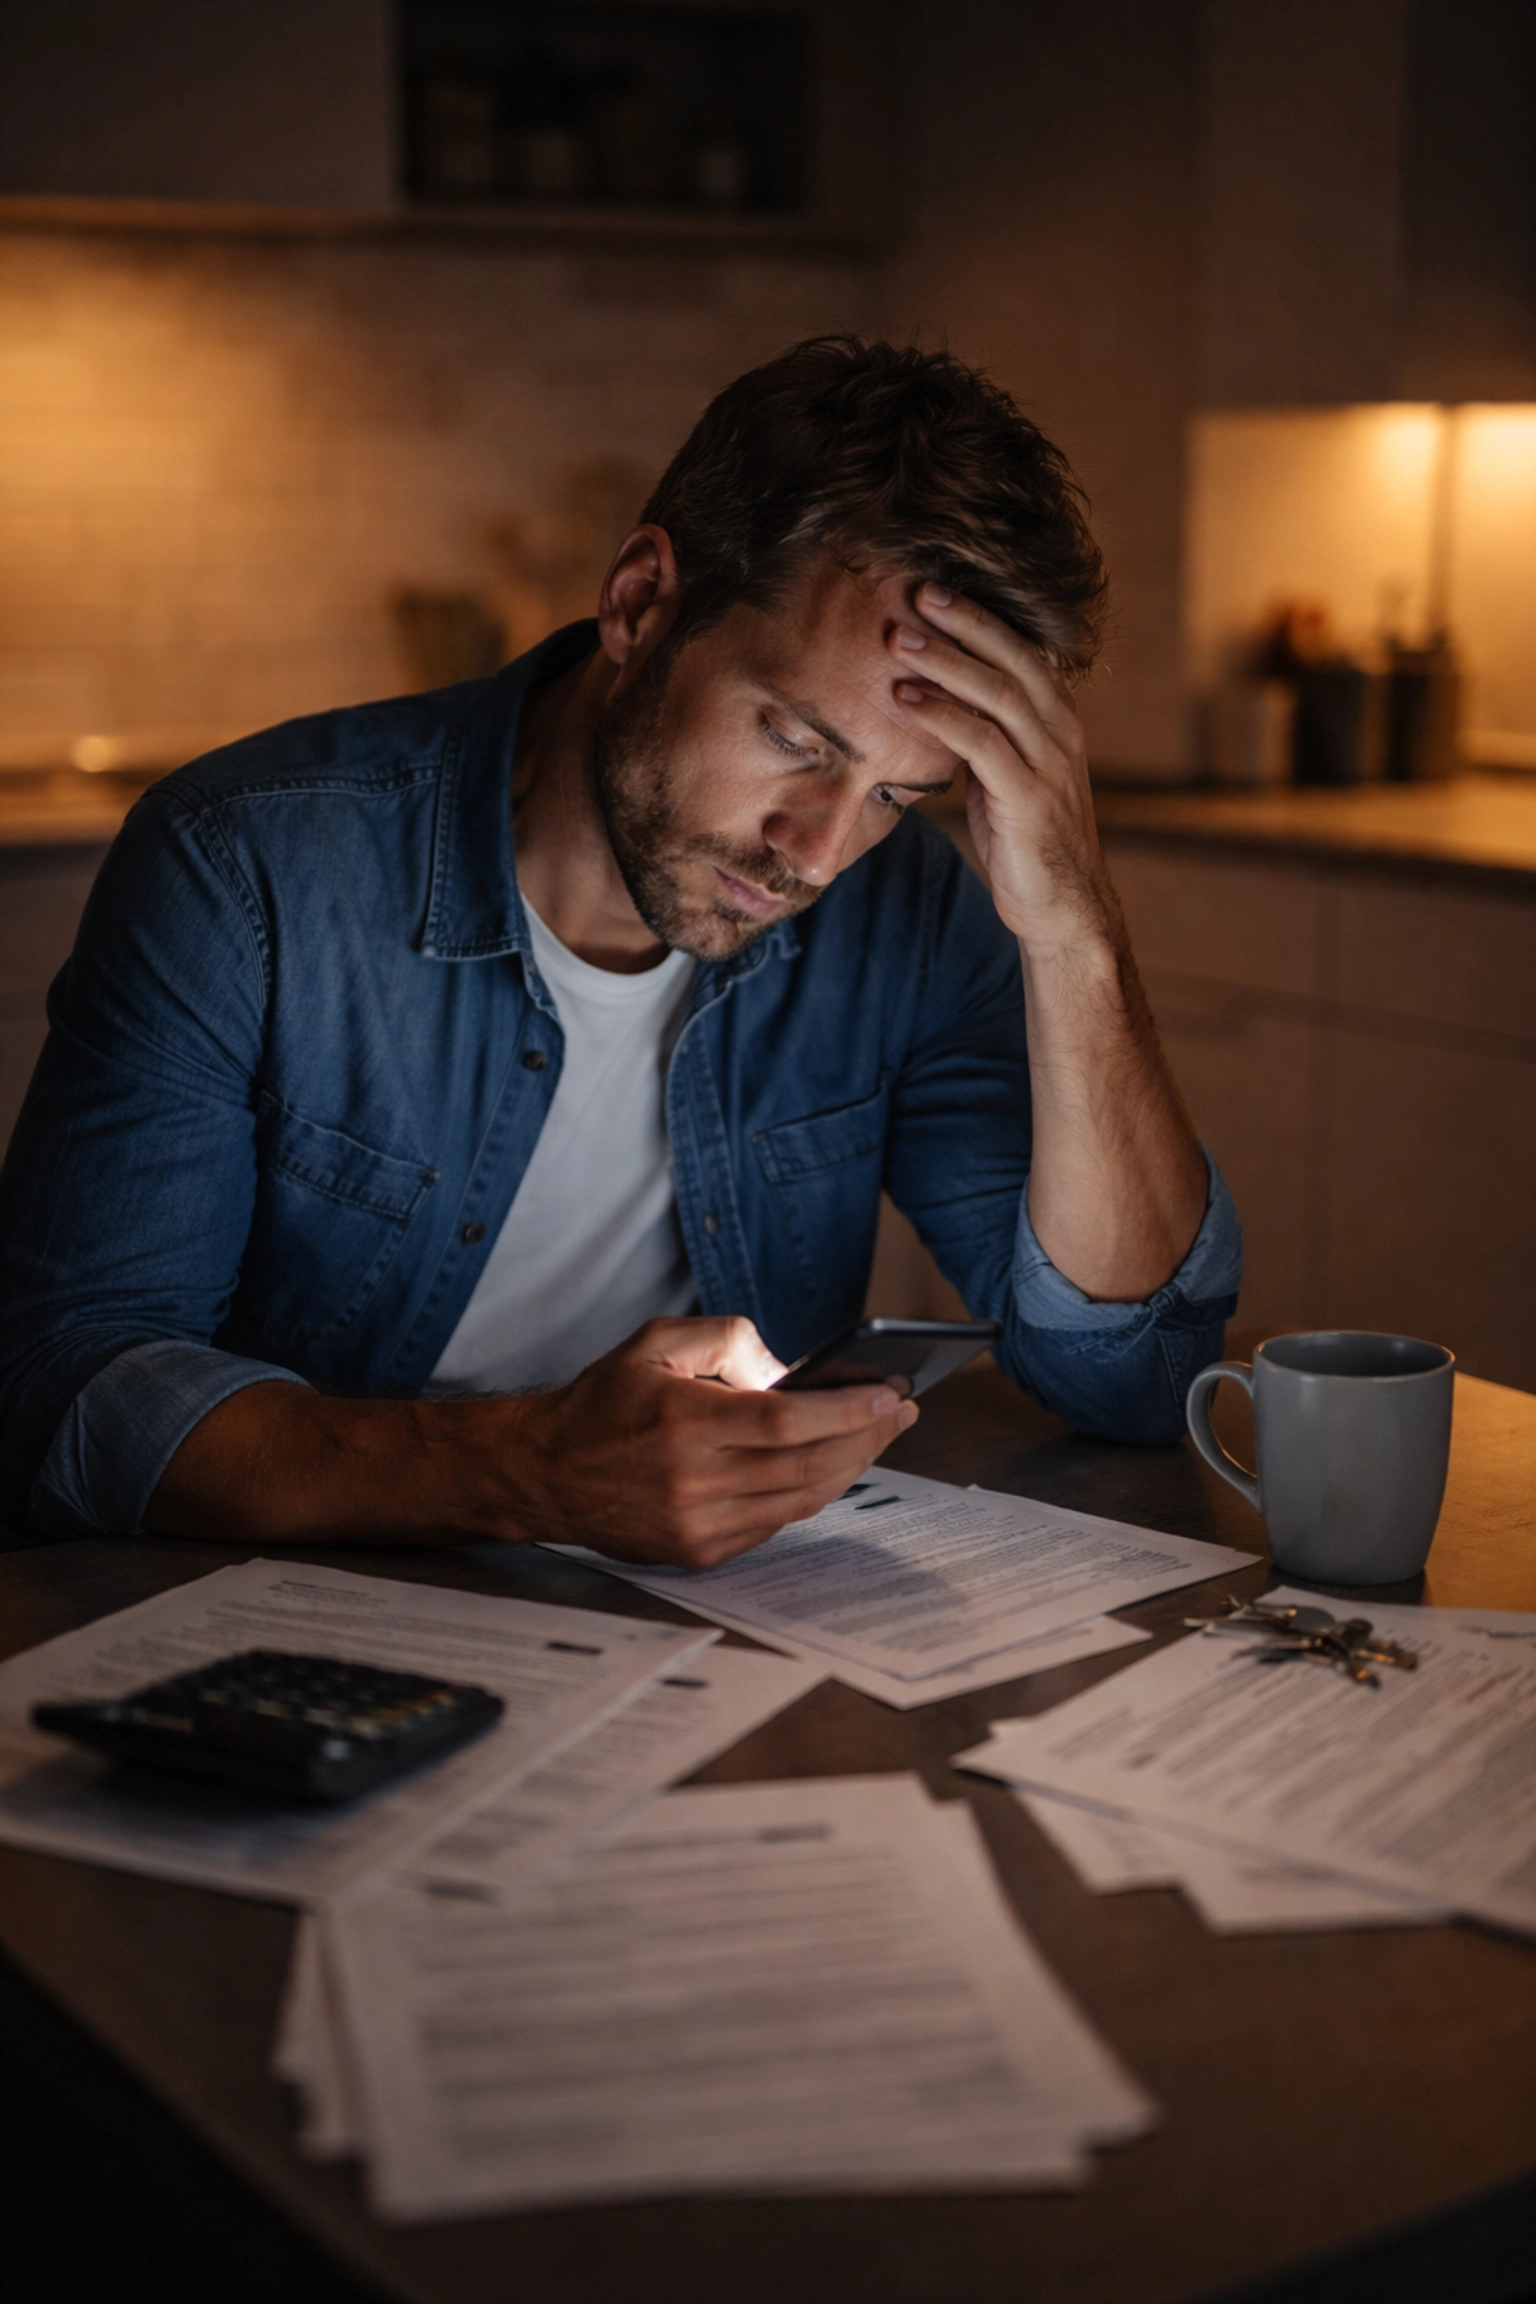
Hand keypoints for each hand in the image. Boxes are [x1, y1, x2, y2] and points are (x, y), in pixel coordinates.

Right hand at [495, 1316, 917, 1568]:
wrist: (546, 1473)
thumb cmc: (603, 1403)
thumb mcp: (656, 1342)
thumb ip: (727, 1339)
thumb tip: (789, 1369)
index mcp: (684, 1423)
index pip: (788, 1421)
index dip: (847, 1410)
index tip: (889, 1393)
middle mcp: (695, 1481)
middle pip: (807, 1465)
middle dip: (867, 1439)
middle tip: (900, 1412)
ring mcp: (699, 1525)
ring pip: (800, 1500)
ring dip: (849, 1468)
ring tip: (877, 1436)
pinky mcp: (699, 1551)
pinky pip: (776, 1523)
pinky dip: (810, 1493)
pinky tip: (830, 1465)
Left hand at [889, 584, 1117, 958]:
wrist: (1063, 907)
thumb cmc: (1027, 841)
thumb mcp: (1009, 775)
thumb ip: (989, 734)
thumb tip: (942, 701)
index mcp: (1058, 719)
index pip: (1020, 649)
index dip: (978, 616)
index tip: (932, 588)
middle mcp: (1061, 731)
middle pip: (1012, 656)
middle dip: (962, 621)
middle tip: (914, 591)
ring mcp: (1049, 763)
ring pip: (997, 692)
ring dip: (944, 660)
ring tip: (897, 638)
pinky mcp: (1029, 798)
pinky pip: (982, 744)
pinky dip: (941, 715)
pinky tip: (904, 699)